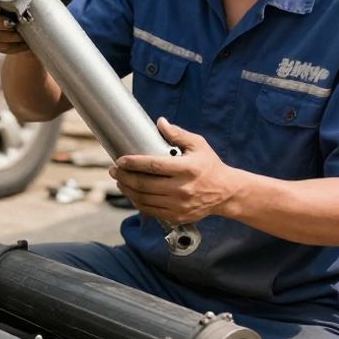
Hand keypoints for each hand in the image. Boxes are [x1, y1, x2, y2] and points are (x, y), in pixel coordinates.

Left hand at [109, 118, 238, 224]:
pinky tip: (132, 193)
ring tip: (119, 180)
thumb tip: (160, 122)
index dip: (134, 163)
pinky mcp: (176, 216)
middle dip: (124, 176)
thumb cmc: (210, 166)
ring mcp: (178, 205)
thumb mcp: (199, 145)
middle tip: (113, 169)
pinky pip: (150, 210)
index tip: (121, 159)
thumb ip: (178, 134)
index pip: (153, 166)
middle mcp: (182, 189)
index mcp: (186, 169)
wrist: (225, 192)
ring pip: (144, 199)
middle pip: (144, 184)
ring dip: (127, 190)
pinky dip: (137, 202)